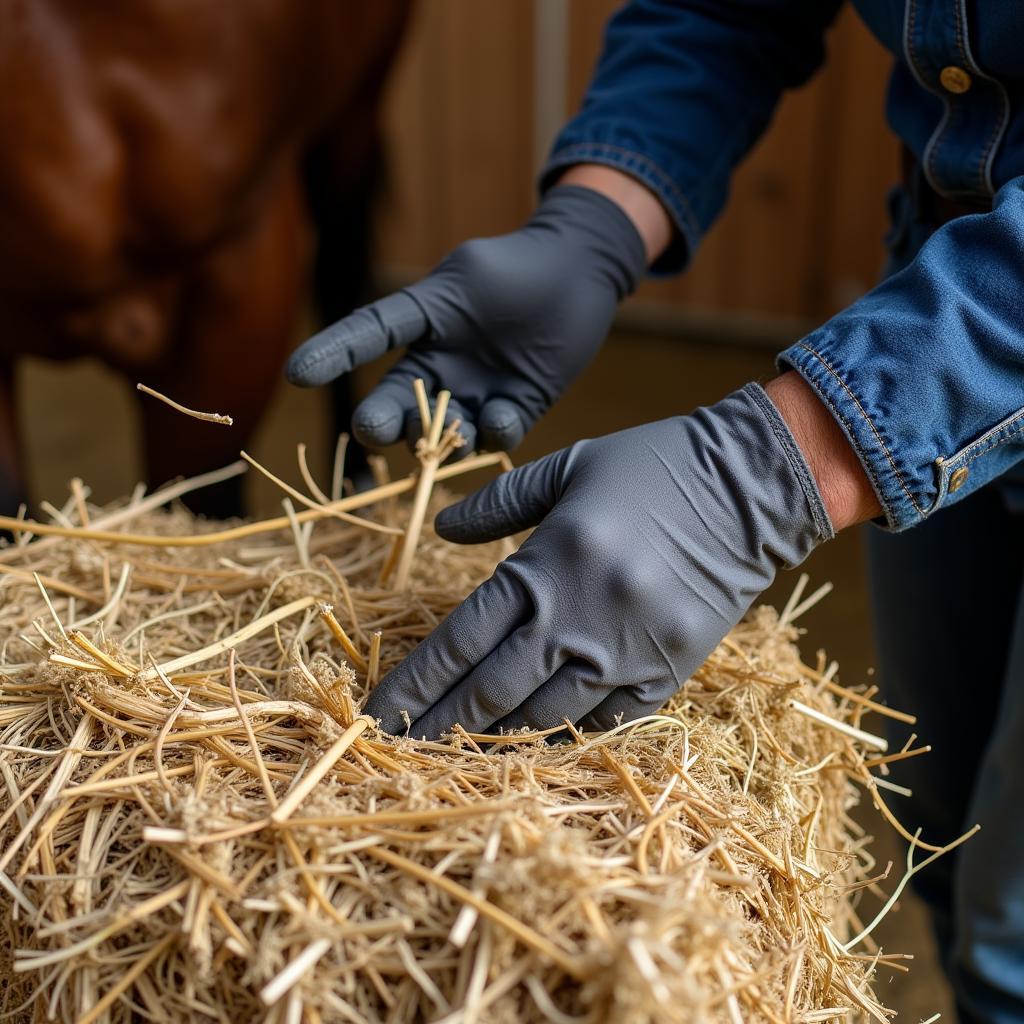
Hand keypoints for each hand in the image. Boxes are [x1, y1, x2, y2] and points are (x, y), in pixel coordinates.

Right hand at [286, 185, 646, 454]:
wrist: (582, 270)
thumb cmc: (523, 263)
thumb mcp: (472, 273)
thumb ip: (438, 307)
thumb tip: (417, 359)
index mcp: (423, 320)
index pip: (369, 336)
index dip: (333, 354)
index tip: (298, 374)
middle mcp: (442, 364)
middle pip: (399, 401)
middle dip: (381, 420)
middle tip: (374, 428)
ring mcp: (477, 390)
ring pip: (444, 429)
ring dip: (438, 437)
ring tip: (452, 430)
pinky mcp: (515, 407)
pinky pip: (496, 433)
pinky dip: (494, 432)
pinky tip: (499, 416)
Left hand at [363, 384, 833, 737]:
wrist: (753, 487)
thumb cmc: (654, 466)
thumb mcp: (568, 467)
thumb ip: (499, 502)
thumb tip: (444, 530)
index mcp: (545, 566)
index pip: (459, 642)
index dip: (414, 684)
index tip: (377, 715)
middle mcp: (576, 620)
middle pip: (489, 692)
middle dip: (437, 726)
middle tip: (397, 752)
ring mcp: (623, 654)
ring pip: (541, 718)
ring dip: (492, 741)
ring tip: (452, 755)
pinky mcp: (666, 674)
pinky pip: (602, 723)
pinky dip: (562, 737)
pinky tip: (532, 747)